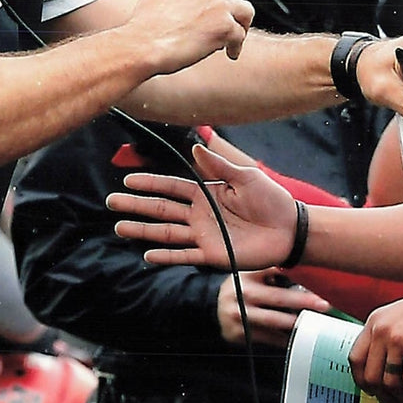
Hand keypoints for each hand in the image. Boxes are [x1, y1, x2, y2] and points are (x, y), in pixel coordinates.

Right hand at [107, 144, 298, 268]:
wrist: (290, 229)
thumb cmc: (271, 200)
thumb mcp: (246, 176)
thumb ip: (219, 165)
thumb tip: (195, 146)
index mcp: (207, 192)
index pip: (172, 187)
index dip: (150, 183)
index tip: (128, 181)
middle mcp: (200, 214)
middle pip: (162, 209)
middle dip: (137, 206)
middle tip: (112, 203)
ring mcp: (204, 236)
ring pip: (167, 232)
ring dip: (143, 230)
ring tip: (119, 227)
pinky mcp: (212, 255)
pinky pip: (185, 256)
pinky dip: (167, 256)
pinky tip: (148, 254)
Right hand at [132, 0, 253, 70]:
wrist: (143, 44)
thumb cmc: (142, 27)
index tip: (220, 11)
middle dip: (232, 13)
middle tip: (227, 30)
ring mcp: (219, 4)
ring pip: (245, 12)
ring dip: (241, 26)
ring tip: (234, 41)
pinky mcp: (225, 25)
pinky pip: (240, 36)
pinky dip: (236, 46)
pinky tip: (230, 54)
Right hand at [217, 267, 330, 347]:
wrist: (211, 307)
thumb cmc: (240, 288)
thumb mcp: (251, 275)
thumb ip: (273, 273)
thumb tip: (305, 273)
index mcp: (247, 278)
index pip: (275, 274)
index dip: (296, 278)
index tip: (316, 284)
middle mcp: (242, 296)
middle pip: (277, 299)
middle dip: (303, 302)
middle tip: (323, 304)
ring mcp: (240, 317)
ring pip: (273, 322)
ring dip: (295, 323)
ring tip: (313, 323)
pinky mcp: (240, 334)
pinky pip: (267, 337)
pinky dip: (283, 338)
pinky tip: (297, 337)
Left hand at [348, 283, 402, 402]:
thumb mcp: (402, 318)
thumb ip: (389, 337)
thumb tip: (384, 372)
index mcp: (375, 321)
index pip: (356, 358)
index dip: (362, 380)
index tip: (372, 392)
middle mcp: (382, 328)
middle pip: (370, 375)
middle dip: (382, 397)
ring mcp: (397, 337)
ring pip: (390, 381)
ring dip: (402, 399)